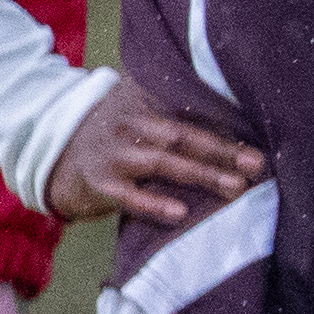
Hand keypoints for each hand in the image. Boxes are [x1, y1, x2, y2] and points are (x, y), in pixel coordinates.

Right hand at [41, 77, 262, 229]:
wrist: (54, 155)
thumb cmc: (117, 136)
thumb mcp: (140, 113)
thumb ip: (176, 112)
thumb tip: (239, 127)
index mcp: (144, 102)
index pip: (189, 108)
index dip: (224, 118)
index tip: (259, 129)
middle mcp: (129, 123)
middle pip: (183, 136)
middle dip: (223, 149)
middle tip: (256, 162)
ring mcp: (113, 154)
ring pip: (163, 163)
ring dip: (202, 174)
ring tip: (235, 186)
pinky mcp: (100, 184)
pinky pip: (130, 196)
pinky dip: (155, 203)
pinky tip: (180, 211)